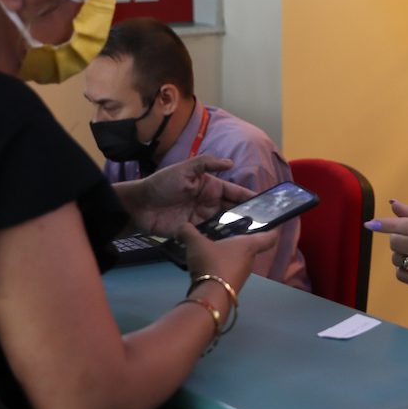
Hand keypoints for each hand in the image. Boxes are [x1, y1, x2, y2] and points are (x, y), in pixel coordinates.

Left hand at [115, 155, 255, 236]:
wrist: (140, 205)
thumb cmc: (163, 184)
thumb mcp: (185, 169)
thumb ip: (207, 164)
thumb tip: (231, 162)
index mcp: (210, 186)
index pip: (235, 192)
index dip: (250, 198)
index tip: (267, 205)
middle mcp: (210, 203)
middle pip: (233, 210)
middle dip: (248, 217)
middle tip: (266, 225)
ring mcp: (203, 218)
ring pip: (225, 224)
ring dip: (237, 230)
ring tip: (254, 237)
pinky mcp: (195, 232)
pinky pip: (212, 235)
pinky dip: (222, 239)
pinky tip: (233, 245)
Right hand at [178, 223, 278, 294]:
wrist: (210, 296)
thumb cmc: (212, 262)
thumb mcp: (196, 243)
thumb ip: (188, 231)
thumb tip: (181, 226)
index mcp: (249, 245)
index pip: (270, 236)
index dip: (274, 229)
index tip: (276, 223)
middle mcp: (249, 260)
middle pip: (250, 247)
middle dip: (240, 240)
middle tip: (228, 230)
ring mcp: (241, 274)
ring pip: (237, 260)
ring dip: (227, 254)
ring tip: (211, 246)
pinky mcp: (231, 285)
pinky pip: (226, 270)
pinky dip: (219, 266)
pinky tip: (205, 263)